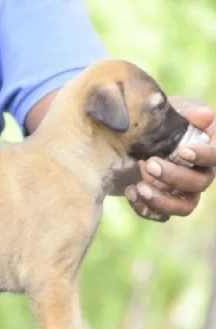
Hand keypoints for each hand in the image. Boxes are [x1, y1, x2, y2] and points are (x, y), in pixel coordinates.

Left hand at [125, 96, 215, 221]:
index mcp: (205, 147)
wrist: (125, 141)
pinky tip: (130, 191)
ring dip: (162, 201)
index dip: (204, 156)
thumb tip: (205, 115)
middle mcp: (198, 172)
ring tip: (139, 188)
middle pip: (200, 184)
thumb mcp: (166, 111)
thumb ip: (185, 112)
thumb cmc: (155, 122)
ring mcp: (181, 191)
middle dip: (174, 177)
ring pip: (184, 207)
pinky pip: (160, 215)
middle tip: (149, 164)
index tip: (182, 151)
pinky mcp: (162, 202)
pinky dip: (145, 208)